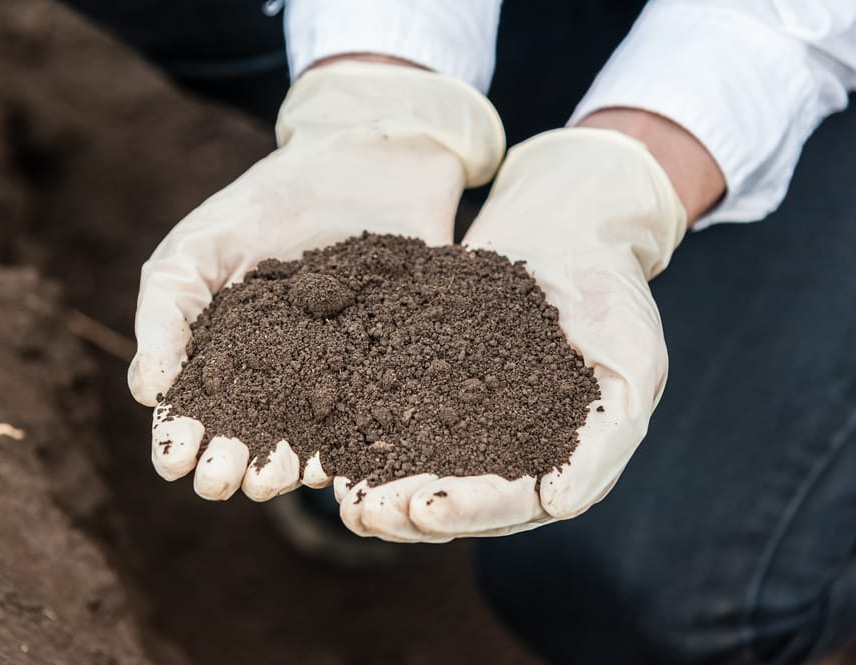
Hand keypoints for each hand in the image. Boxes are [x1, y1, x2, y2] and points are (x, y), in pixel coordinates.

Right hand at [129, 61, 503, 500]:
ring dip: (284, 468)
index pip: (194, 411)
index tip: (174, 459)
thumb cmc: (264, 205)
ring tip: (272, 478)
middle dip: (229, 463)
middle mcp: (275, 380)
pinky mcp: (387, 370)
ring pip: (305, 439)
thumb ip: (165, 313)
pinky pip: (369, 418)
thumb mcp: (198, 247)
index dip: (179, 438)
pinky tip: (337, 463)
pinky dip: (354, 445)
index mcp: (222, 358)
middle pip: (247, 438)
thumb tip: (147, 390)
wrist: (362, 163)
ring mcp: (333, 379)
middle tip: (221, 479)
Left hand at [337, 127, 687, 540]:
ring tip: (338, 495)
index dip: (470, 511)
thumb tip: (560, 504)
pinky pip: (394, 413)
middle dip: (407, 512)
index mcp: (559, 459)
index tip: (423, 509)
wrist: (568, 221)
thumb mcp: (633, 361)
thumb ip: (606, 439)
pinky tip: (328, 442)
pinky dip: (364, 432)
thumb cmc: (613, 289)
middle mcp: (510, 450)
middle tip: (361, 515)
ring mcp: (469, 418)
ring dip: (379, 486)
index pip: (513, 504)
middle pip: (456, 498)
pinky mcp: (432, 381)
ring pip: (419, 467)